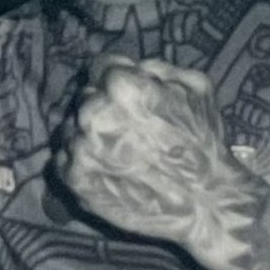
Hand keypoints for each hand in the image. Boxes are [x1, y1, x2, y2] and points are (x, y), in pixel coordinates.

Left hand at [56, 57, 246, 249]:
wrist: (205, 203)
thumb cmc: (204, 144)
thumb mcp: (195, 87)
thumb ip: (157, 67)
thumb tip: (132, 66)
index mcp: (122, 86)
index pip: (103, 66)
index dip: (119, 78)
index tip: (129, 95)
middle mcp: (94, 113)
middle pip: (87, 97)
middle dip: (104, 106)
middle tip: (129, 128)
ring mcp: (80, 148)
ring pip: (72, 127)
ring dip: (90, 133)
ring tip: (120, 151)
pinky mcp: (74, 179)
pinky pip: (65, 157)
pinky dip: (81, 160)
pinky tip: (109, 168)